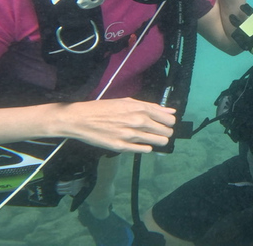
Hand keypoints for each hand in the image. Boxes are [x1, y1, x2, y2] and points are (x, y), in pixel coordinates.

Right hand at [54, 98, 176, 153]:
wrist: (81, 119)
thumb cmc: (104, 108)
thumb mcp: (127, 102)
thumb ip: (150, 107)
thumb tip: (170, 111)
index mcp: (140, 108)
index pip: (168, 118)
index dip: (169, 122)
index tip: (165, 123)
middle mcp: (138, 121)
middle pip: (166, 132)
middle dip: (165, 132)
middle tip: (157, 131)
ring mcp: (131, 135)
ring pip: (159, 142)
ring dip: (157, 140)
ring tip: (149, 137)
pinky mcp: (123, 147)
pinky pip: (145, 150)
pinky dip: (145, 147)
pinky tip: (139, 143)